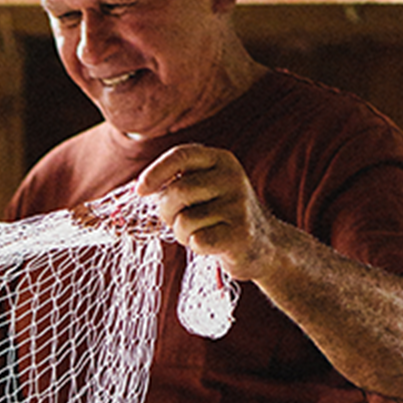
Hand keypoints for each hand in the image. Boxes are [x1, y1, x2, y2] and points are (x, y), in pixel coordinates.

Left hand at [135, 143, 276, 280]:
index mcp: (221, 160)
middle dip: (166, 211)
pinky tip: (212, 243)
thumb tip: (139, 187)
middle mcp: (233, 178)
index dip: (155, 172)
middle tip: (175, 220)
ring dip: (182, 233)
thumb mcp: (205, 187)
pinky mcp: (240, 234)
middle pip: (177, 191)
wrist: (263, 244)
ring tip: (200, 231)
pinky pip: (197, 241)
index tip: (140, 191)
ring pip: (184, 220)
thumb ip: (177, 180)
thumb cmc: (220, 214)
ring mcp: (239, 206)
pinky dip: (195, 246)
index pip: (181, 155)